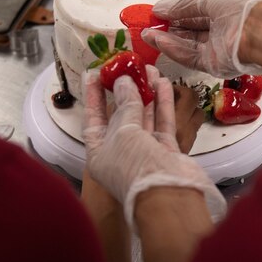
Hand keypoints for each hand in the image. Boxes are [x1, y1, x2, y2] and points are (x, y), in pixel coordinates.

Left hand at [82, 65, 225, 227]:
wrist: (168, 195)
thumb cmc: (135, 168)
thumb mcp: (124, 132)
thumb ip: (126, 105)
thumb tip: (126, 82)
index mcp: (100, 154)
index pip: (94, 119)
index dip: (94, 96)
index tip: (94, 74)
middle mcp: (121, 153)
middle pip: (121, 116)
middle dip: (126, 90)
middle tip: (128, 66)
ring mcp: (145, 152)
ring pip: (145, 117)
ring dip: (146, 93)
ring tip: (149, 69)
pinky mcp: (166, 151)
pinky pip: (162, 123)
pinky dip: (162, 103)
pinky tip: (163, 84)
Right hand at [142, 0, 261, 77]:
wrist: (258, 32)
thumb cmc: (239, 10)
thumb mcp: (208, 1)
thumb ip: (182, 6)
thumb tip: (159, 8)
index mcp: (223, 13)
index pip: (195, 14)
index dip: (176, 13)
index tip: (157, 13)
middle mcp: (220, 32)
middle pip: (190, 32)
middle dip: (169, 28)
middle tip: (148, 25)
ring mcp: (216, 50)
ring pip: (187, 46)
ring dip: (166, 40)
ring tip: (146, 33)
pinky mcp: (212, 65)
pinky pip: (189, 56)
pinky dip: (173, 49)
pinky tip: (158, 40)